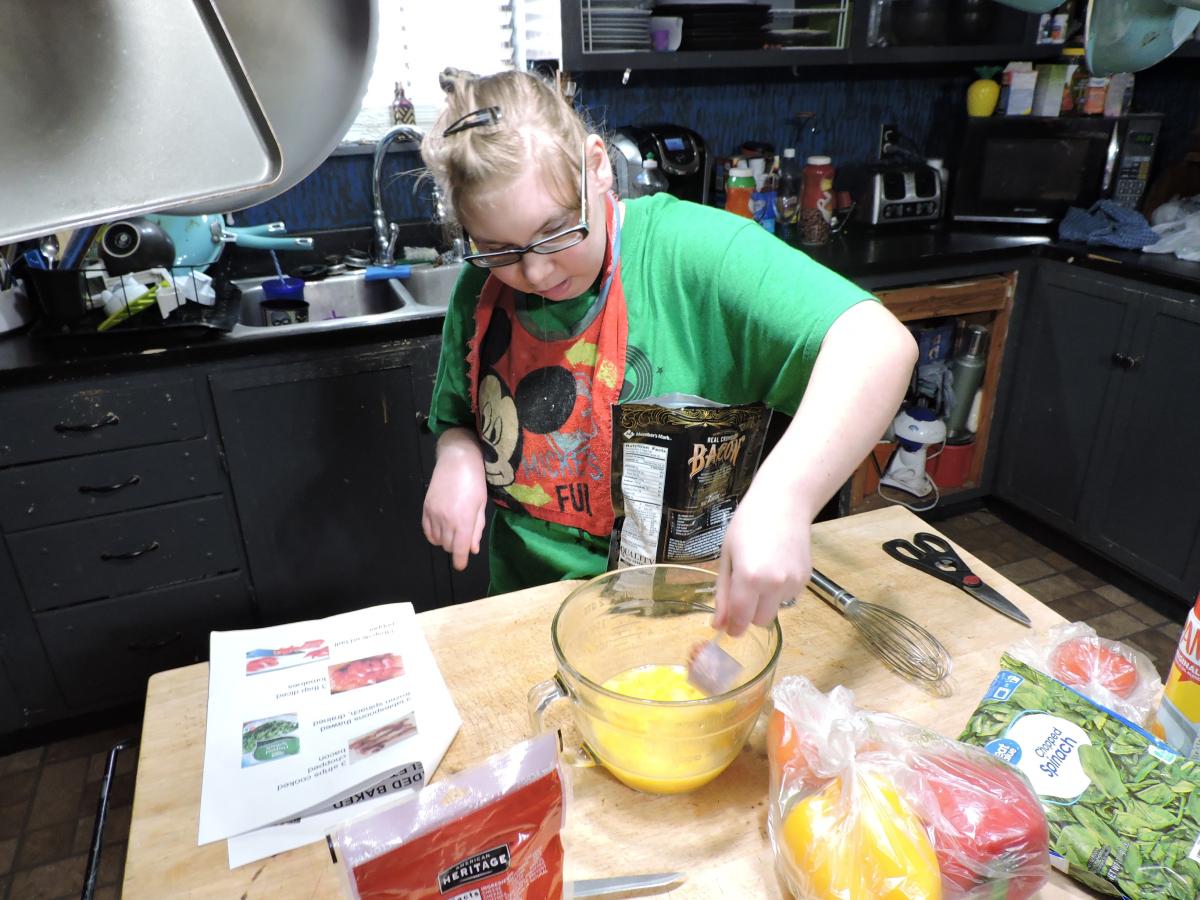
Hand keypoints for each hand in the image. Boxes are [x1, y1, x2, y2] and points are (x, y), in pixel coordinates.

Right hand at [422, 429, 486, 570]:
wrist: (457, 460)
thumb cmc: (475, 481)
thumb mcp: (481, 506)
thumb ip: (476, 529)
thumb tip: (472, 549)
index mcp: (463, 520)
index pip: (458, 549)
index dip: (460, 561)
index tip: (461, 565)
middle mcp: (446, 520)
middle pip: (448, 546)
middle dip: (456, 547)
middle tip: (463, 537)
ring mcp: (433, 514)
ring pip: (437, 540)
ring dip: (445, 540)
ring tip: (453, 529)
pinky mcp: (425, 508)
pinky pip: (427, 531)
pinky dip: (434, 534)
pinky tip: (441, 528)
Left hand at [713, 481, 812, 636]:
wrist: (783, 503)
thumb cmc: (747, 525)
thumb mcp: (727, 557)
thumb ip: (723, 593)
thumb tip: (718, 625)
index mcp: (749, 577)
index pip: (740, 618)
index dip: (732, 627)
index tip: (728, 627)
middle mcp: (774, 584)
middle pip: (760, 621)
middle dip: (749, 615)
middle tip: (742, 594)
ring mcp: (793, 582)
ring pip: (775, 610)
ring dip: (764, 602)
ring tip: (761, 572)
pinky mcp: (806, 579)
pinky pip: (787, 598)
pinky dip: (778, 591)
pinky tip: (776, 567)